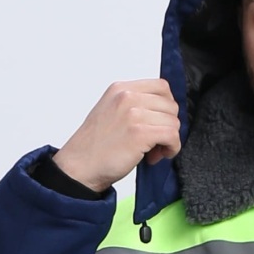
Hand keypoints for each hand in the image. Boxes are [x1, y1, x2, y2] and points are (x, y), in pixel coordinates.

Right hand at [52, 79, 181, 190]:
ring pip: (174, 121)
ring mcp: (133, 113)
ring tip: (153, 151)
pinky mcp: (140, 133)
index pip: (161, 87)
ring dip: (169, 140)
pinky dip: (171, 148)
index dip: (167, 107)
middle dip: (169, 125)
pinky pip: (172, 135)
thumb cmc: (95, 146)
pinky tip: (156, 156)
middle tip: (156, 142)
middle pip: (170, 105)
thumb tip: (161, 114)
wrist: (80, 166)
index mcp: (121, 89)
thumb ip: (133, 106)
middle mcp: (127, 97)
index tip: (159, 123)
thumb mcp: (111, 112)